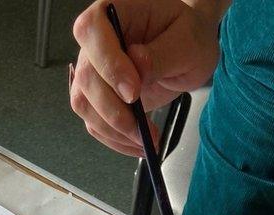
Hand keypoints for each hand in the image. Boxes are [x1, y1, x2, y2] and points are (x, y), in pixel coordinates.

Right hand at [70, 0, 220, 155]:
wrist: (186, 47)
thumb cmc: (186, 34)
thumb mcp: (188, 39)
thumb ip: (162, 53)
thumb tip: (137, 64)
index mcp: (112, 12)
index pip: (92, 31)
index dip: (108, 64)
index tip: (132, 91)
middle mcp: (95, 41)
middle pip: (86, 77)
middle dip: (113, 110)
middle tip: (142, 127)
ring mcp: (93, 70)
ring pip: (85, 104)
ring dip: (113, 129)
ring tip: (146, 139)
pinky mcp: (98, 96)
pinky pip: (94, 122)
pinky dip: (115, 138)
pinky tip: (138, 143)